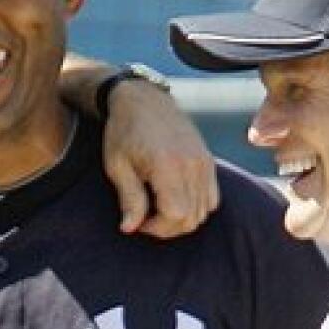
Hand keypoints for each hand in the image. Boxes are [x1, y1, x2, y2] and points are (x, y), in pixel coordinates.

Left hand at [102, 81, 217, 237]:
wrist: (143, 100)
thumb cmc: (124, 132)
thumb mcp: (117, 166)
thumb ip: (129, 199)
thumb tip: (130, 228)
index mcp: (167, 164)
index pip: (175, 214)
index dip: (157, 228)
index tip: (139, 221)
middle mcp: (192, 164)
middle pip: (192, 217)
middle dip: (168, 228)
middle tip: (146, 219)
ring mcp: (203, 162)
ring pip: (204, 211)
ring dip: (181, 219)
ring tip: (158, 209)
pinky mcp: (208, 161)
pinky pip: (211, 198)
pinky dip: (196, 207)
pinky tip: (174, 200)